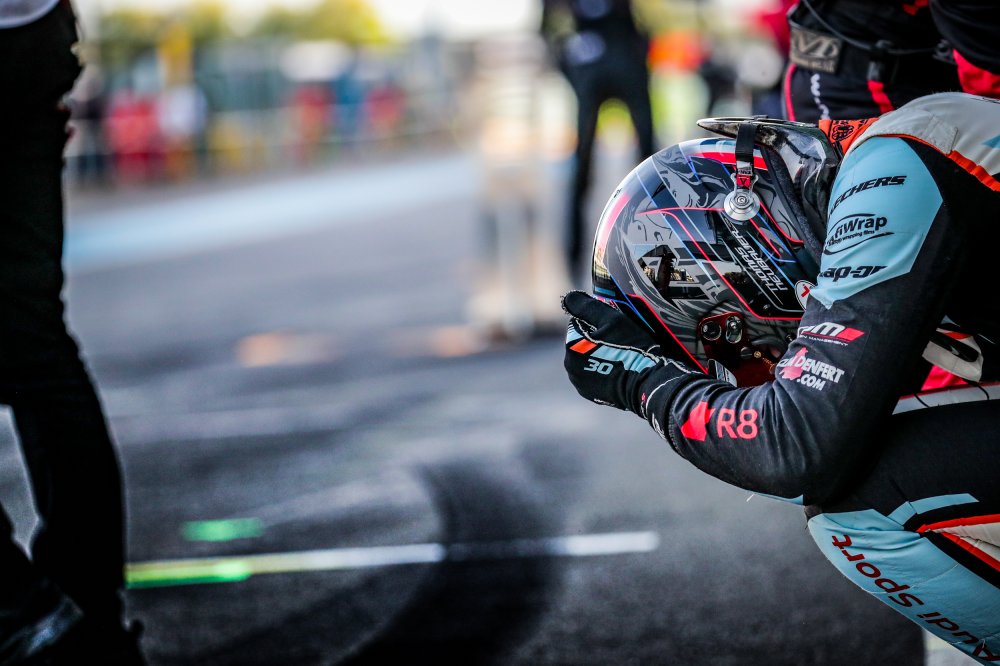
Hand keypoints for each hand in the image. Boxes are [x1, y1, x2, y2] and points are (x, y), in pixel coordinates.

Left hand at [562, 290, 666, 412]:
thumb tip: (568, 299)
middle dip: (597, 339)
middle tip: (620, 343)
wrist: (647, 384)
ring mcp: (579, 382)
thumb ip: (587, 306)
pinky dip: (602, 370)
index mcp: (571, 346)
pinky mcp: (589, 394)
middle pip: (583, 341)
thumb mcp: (612, 319)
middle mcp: (569, 365)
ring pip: (588, 358)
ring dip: (599, 355)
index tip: (615, 329)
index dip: (599, 322)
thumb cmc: (631, 349)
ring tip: (621, 357)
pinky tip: (619, 370)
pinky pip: (593, 374)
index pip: (580, 322)